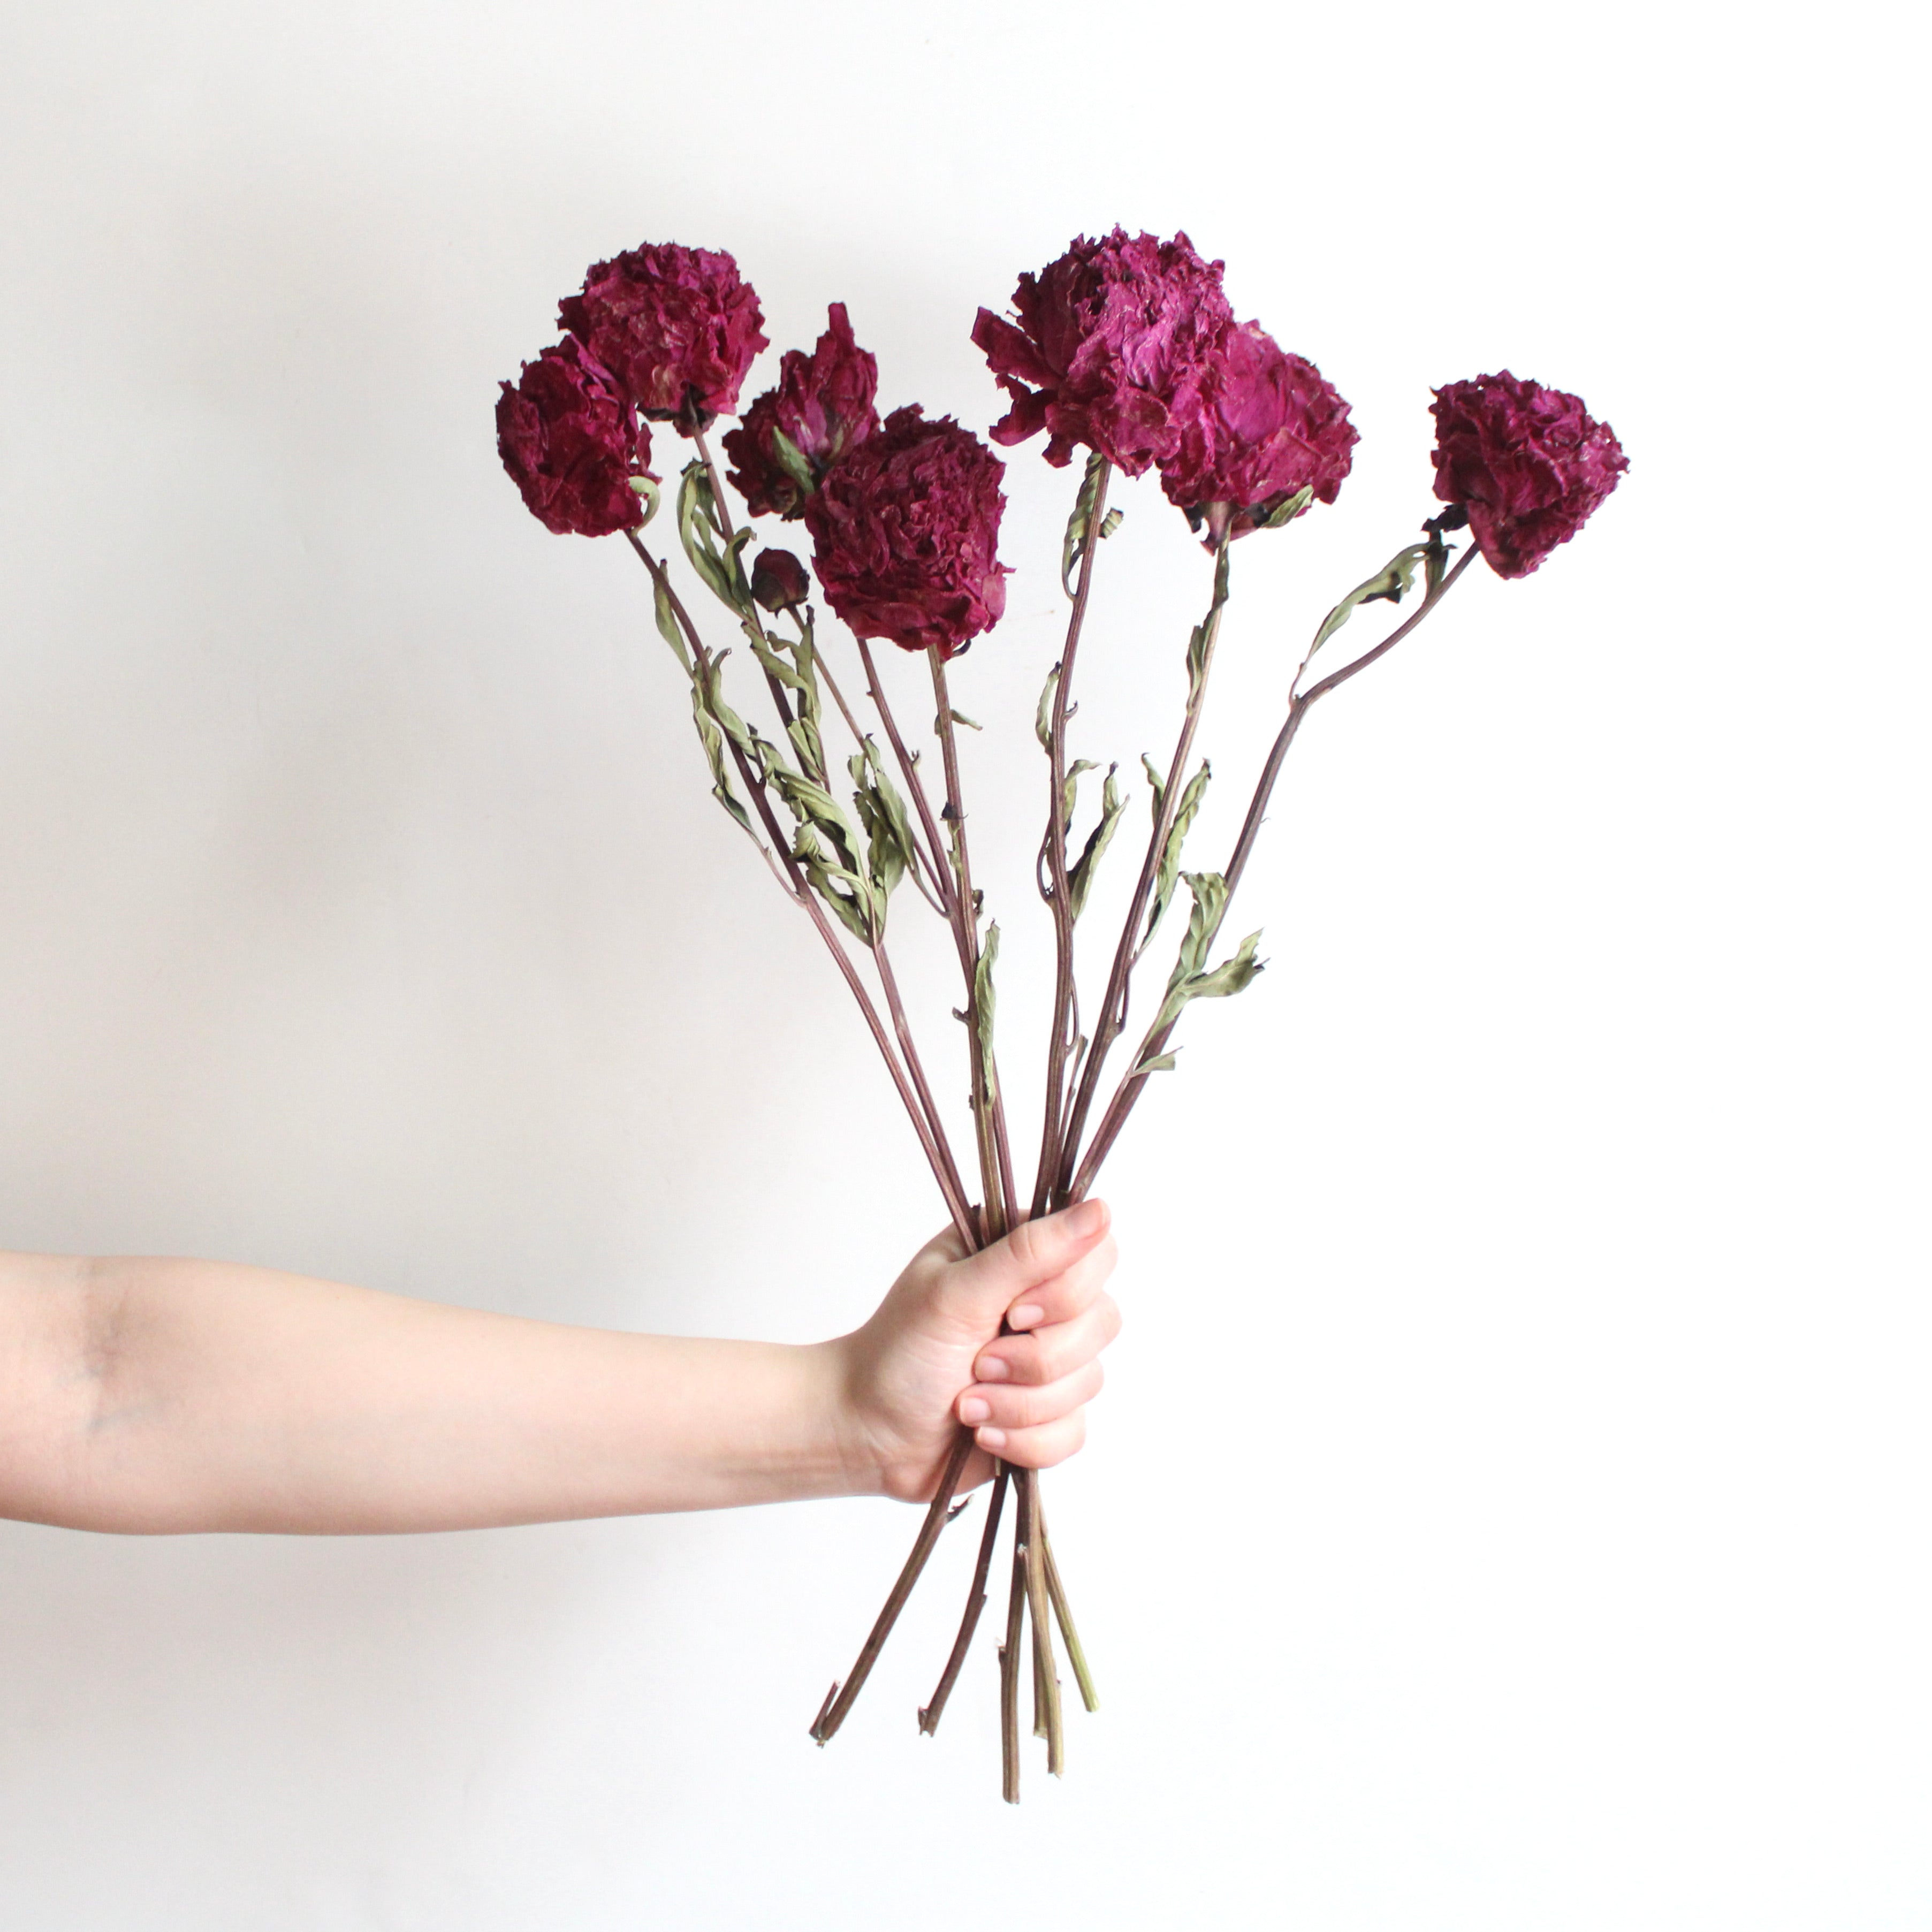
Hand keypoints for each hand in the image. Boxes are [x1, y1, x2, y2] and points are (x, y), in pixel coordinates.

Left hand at [832, 1201, 1120, 1503]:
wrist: (868, 1433)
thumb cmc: (899, 1352)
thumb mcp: (957, 1293)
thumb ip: (1029, 1252)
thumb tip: (1101, 1210)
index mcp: (1022, 1256)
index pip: (1097, 1254)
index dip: (1066, 1292)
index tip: (1013, 1312)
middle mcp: (1045, 1302)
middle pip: (1102, 1321)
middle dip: (1033, 1358)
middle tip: (976, 1361)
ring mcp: (1051, 1361)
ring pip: (1089, 1382)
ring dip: (1018, 1403)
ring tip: (965, 1402)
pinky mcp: (1050, 1414)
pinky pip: (1074, 1431)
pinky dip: (1024, 1440)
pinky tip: (982, 1432)